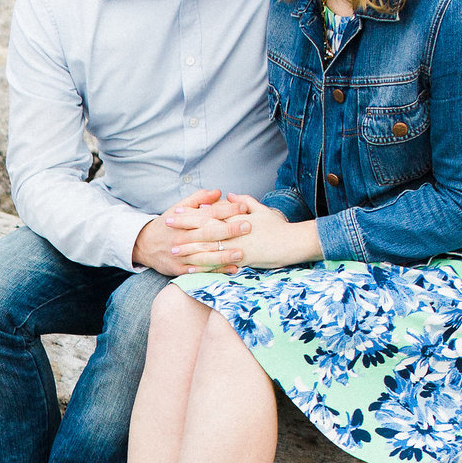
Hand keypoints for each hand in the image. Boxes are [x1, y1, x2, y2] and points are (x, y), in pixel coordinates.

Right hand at [134, 189, 246, 275]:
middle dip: (228, 229)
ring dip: (223, 255)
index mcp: (183, 220)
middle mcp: (182, 237)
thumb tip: (218, 192)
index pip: (207, 213)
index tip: (243, 207)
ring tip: (242, 253)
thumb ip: (198, 199)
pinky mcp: (179, 269)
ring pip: (204, 254)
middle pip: (207, 233)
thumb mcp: (178, 208)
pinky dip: (216, 270)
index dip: (225, 209)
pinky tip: (232, 269)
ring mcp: (180, 254)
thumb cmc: (167, 225)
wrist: (144, 245)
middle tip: (248, 226)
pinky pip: (200, 270)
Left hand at [174, 195, 320, 269]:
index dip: (191, 213)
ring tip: (173, 249)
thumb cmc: (279, 227)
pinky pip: (218, 263)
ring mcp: (238, 245)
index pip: (209, 213)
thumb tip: (230, 195)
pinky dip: (204, 266)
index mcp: (237, 217)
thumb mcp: (262, 210)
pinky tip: (191, 267)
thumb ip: (245, 201)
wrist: (295, 242)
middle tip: (166, 227)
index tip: (175, 212)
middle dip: (184, 228)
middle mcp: (235, 230)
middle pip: (204, 228)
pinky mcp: (243, 260)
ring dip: (189, 248)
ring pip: (209, 246)